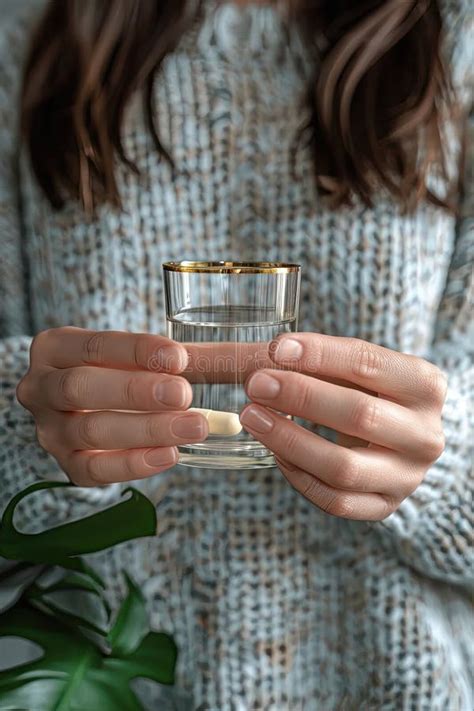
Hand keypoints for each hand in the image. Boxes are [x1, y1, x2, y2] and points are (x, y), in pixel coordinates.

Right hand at [16, 328, 207, 485]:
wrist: (90, 406)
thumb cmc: (119, 371)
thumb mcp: (133, 355)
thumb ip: (169, 359)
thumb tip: (231, 362)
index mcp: (55, 348)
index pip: (95, 346)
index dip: (137, 352)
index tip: (179, 358)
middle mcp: (40, 388)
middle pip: (82, 388)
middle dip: (136, 391)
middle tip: (183, 395)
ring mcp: (49, 430)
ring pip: (90, 430)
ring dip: (146, 429)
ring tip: (192, 427)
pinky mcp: (64, 464)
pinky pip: (93, 469)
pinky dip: (132, 464)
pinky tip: (169, 455)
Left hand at [240, 333, 446, 520]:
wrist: (400, 438)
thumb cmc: (368, 392)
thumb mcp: (356, 367)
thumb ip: (318, 359)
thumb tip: (268, 356)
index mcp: (425, 386)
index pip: (368, 363)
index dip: (319, 354)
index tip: (276, 349)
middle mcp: (425, 434)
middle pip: (359, 415)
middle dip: (300, 396)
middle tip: (256, 384)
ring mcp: (408, 477)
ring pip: (343, 468)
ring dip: (289, 441)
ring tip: (252, 417)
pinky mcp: (385, 505)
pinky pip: (335, 501)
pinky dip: (299, 477)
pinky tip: (275, 452)